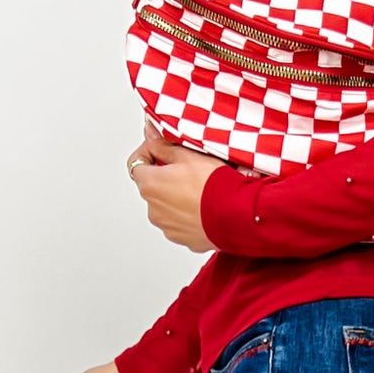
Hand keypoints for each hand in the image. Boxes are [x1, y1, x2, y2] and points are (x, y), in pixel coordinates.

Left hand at [127, 116, 223, 250]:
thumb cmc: (214, 186)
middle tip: (189, 168)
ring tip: (200, 189)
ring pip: (167, 206)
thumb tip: (150, 133)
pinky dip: (189, 214)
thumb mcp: (188, 155)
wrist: (237, 215)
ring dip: (177, 197)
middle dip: (166, 176)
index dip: (150, 152)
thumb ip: (163, 144)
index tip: (164, 149)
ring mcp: (167, 227)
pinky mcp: (183, 238)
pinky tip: (205, 206)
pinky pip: (181, 222)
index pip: (136, 163)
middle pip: (152, 186)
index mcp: (149, 185)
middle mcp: (153, 209)